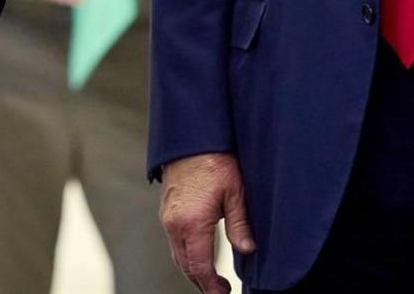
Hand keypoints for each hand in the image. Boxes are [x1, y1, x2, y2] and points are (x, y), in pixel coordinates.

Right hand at [160, 152, 253, 293]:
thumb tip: (247, 249)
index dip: (211, 285)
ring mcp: (167, 218)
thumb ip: (240, 224)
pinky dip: (185, 255)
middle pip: (186, 266)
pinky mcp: (166, 211)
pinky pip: (173, 242)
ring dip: (192, 270)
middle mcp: (174, 224)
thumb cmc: (215, 159)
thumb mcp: (235, 192)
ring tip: (210, 279)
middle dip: (202, 282)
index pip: (200, 266)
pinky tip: (198, 255)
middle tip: (219, 291)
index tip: (223, 293)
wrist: (190, 136)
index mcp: (192, 223)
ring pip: (177, 255)